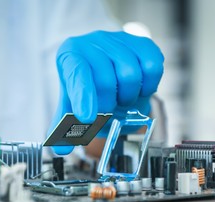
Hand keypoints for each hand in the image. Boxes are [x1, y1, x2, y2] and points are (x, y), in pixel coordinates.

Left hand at [48, 30, 163, 154]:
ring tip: (120, 100)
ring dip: (128, 97)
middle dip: (108, 105)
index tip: (88, 118)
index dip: (84, 97)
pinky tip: (138, 89)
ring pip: (131, 75)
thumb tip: (61, 148)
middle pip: (106, 80)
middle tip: (107, 110)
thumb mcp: (72, 102)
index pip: (78, 73)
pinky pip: (152, 67)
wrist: (105, 66)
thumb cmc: (87, 85)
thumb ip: (66, 125)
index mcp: (71, 54)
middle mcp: (94, 41)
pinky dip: (148, 86)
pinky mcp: (143, 42)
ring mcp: (119, 39)